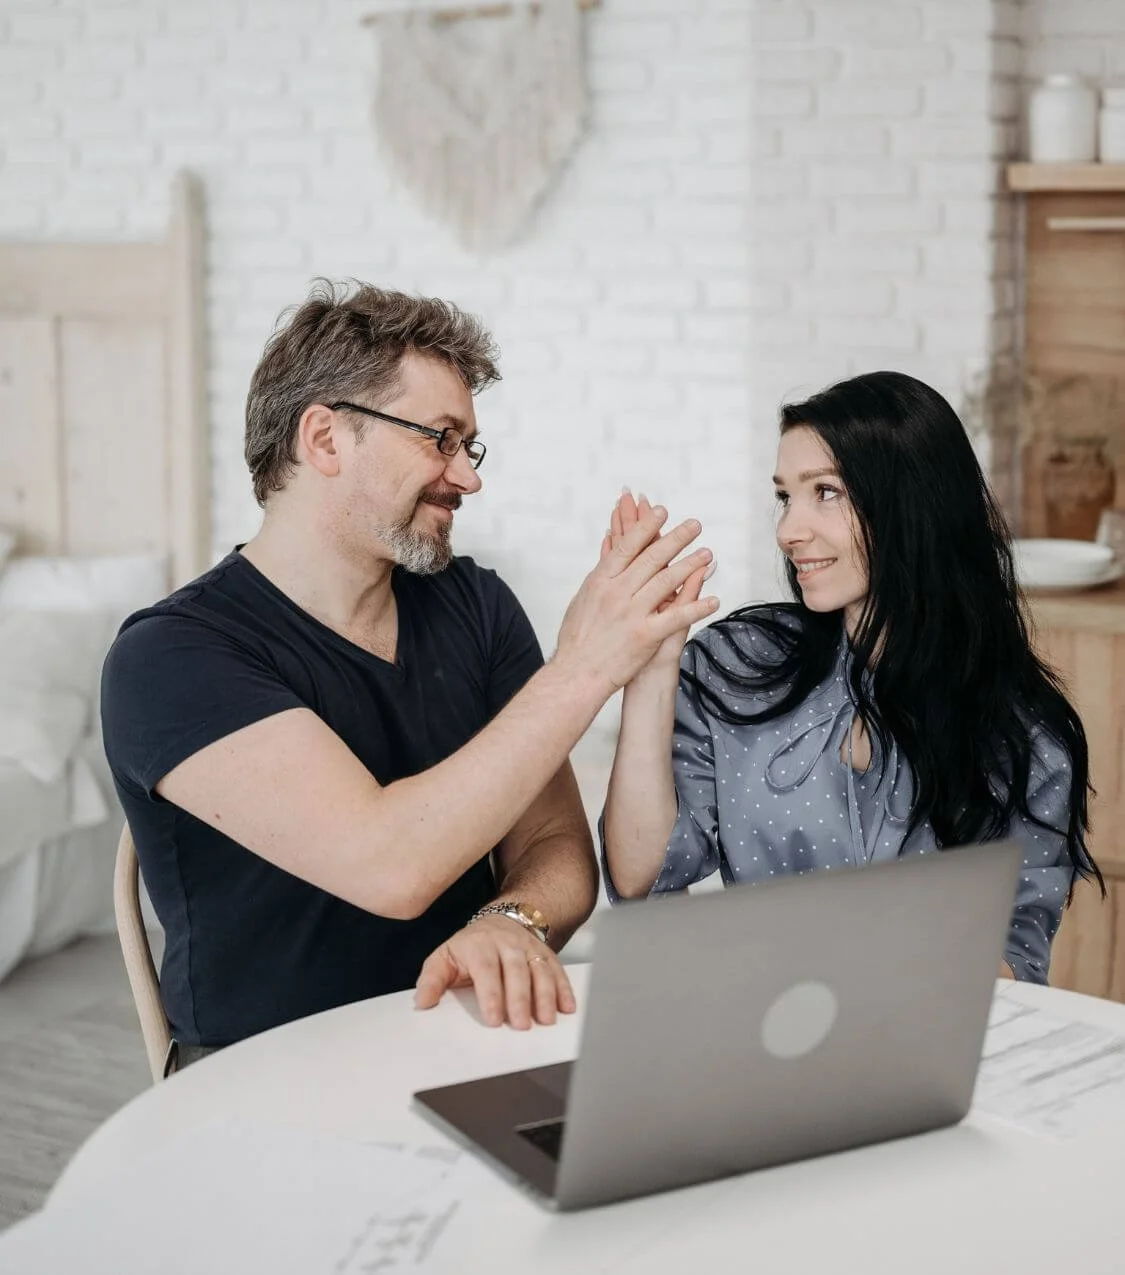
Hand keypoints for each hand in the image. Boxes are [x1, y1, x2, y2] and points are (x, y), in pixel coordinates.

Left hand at [413, 915, 575, 1028]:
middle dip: (520, 998)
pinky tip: (567, 1008)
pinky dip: (564, 988)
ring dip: (545, 995)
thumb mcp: (444, 957)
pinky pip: (557, 969)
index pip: (486, 968)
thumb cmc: (469, 948)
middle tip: (521, 1025)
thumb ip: (432, 980)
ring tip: (546, 1020)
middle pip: (516, 970)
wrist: (498, 922)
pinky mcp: (545, 953)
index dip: (490, 993)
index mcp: (478, 945)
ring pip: (540, 969)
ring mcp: (528, 947)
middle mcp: (506, 943)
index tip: (493, 1018)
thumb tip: (423, 1002)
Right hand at [556, 496, 717, 695]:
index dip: (646, 527)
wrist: (576, 673)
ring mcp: (632, 613)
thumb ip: (601, 571)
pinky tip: (713, 600)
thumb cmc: (577, 638)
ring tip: (707, 553)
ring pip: (667, 582)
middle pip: (651, 558)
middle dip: (676, 538)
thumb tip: (609, 542)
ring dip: (690, 566)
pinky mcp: (645, 635)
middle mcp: (617, 592)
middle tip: (694, 525)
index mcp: (601, 580)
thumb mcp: (584, 597)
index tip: (661, 511)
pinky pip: (676, 618)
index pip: (627, 546)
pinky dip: (697, 608)